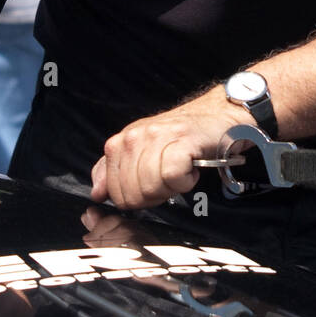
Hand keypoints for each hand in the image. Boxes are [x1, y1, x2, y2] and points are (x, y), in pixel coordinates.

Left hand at [89, 87, 253, 210]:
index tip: (153, 187)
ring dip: (172, 188)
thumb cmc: (183, 137)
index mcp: (121, 143)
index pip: (113, 192)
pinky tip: (191, 169)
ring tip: (181, 172)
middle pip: (132, 194)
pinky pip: (172, 176)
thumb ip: (114, 172)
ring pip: (150, 187)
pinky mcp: (180, 140)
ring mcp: (156, 137)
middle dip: (154, 196)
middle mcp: (134, 137)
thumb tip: (97, 193)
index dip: (136, 199)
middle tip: (170, 180)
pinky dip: (185, 181)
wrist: (218, 116)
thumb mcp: (142, 152)